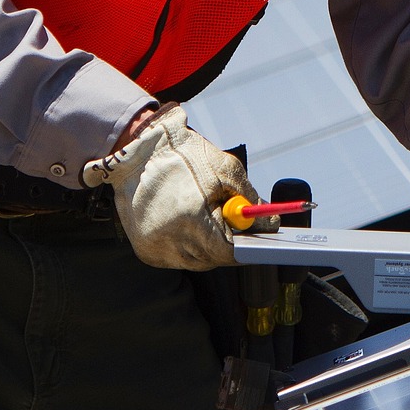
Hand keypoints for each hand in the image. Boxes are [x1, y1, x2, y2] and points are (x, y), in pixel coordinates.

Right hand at [83, 103, 255, 269]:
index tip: (256, 238)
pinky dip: (187, 244)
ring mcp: (153, 248)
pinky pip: (177, 257)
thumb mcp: (225, 169)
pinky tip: (185, 220)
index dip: (245, 245)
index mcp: (189, 219)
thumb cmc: (185, 155)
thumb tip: (269, 223)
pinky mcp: (144, 251)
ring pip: (195, 260)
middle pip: (212, 259)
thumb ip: (250, 199)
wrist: (140, 150)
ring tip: (204, 214)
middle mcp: (167, 240)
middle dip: (227, 243)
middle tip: (236, 226)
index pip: (227, 252)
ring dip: (206, 244)